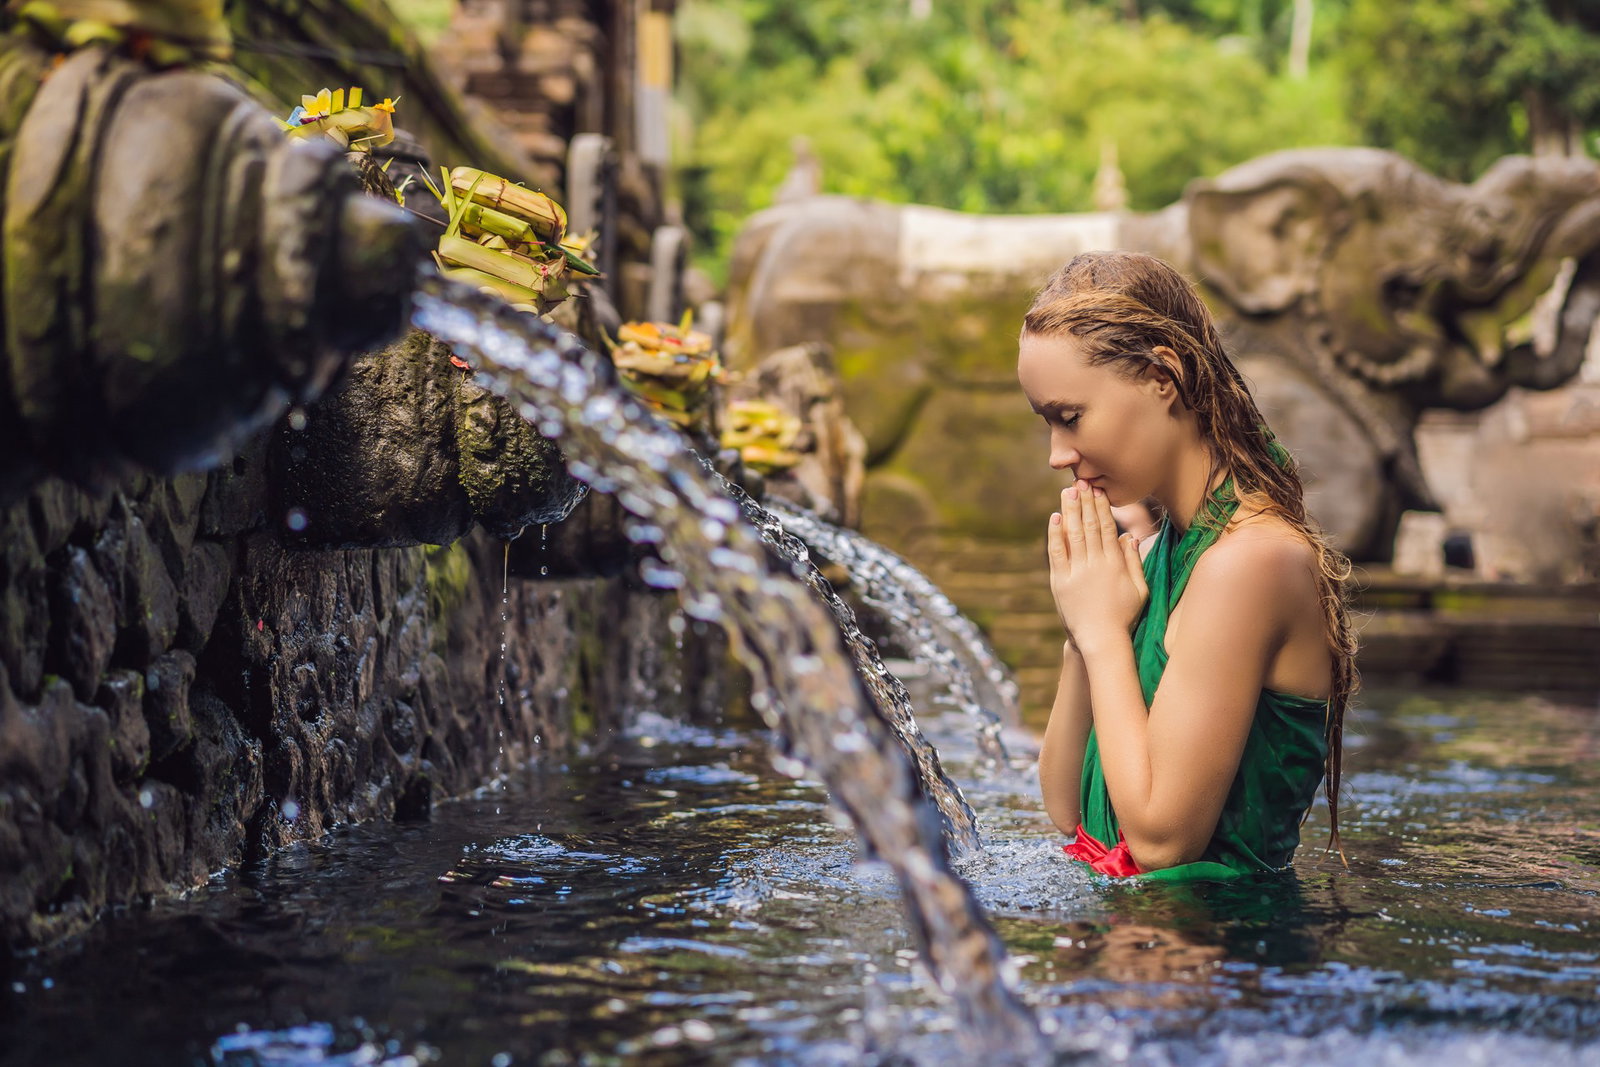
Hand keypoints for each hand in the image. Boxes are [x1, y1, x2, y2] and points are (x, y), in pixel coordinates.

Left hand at [1046, 479, 1148, 654]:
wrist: (1101, 640)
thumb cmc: (1124, 616)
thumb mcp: (1139, 589)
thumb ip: (1134, 562)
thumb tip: (1128, 536)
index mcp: (1114, 564)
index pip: (1107, 528)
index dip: (1101, 507)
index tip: (1098, 491)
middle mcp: (1095, 564)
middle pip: (1089, 526)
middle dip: (1084, 502)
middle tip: (1080, 482)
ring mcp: (1077, 572)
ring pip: (1073, 535)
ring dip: (1070, 511)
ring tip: (1067, 491)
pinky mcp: (1061, 582)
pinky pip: (1057, 553)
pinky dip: (1055, 535)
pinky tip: (1054, 518)